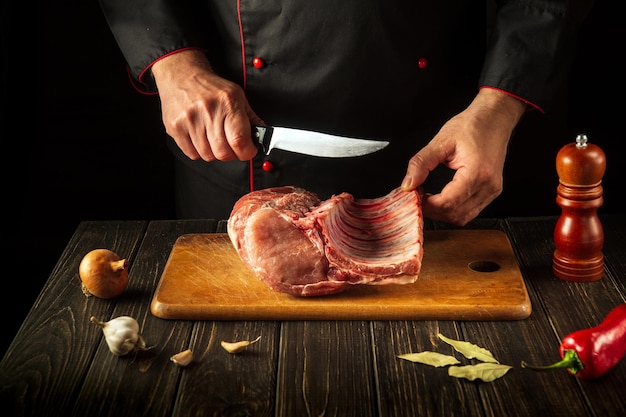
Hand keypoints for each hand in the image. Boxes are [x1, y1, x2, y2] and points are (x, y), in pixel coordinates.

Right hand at [151, 49, 264, 160]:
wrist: (181, 74)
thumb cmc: (210, 87)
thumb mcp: (237, 96)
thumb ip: (251, 118)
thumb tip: (264, 137)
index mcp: (228, 103)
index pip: (239, 140)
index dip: (247, 152)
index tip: (248, 150)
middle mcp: (208, 111)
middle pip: (223, 153)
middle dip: (230, 154)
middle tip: (230, 145)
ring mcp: (190, 120)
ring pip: (207, 156)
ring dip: (213, 152)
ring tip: (213, 137)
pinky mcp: (175, 127)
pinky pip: (192, 154)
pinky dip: (198, 151)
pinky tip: (200, 137)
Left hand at [401, 88, 525, 224]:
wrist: (494, 118)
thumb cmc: (472, 126)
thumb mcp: (441, 141)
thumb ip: (421, 163)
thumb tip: (408, 184)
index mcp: (477, 173)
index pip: (448, 203)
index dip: (427, 205)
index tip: (414, 197)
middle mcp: (488, 186)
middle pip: (456, 215)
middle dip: (433, 211)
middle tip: (418, 198)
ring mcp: (492, 190)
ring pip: (464, 217)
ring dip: (443, 213)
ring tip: (428, 198)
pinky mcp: (492, 191)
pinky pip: (471, 210)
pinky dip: (454, 209)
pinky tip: (442, 198)